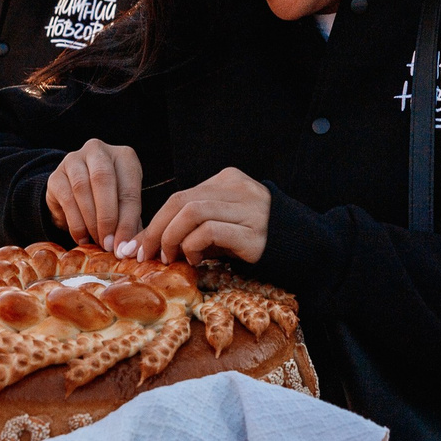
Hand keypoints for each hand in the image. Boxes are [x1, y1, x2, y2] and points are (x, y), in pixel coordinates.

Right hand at [47, 140, 145, 250]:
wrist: (77, 192)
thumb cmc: (111, 199)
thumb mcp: (125, 206)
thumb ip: (129, 223)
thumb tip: (128, 249)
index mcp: (124, 156)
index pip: (129, 188)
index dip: (128, 220)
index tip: (125, 246)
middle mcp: (98, 151)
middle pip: (103, 180)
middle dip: (107, 217)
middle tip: (108, 244)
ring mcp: (74, 160)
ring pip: (82, 188)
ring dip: (91, 221)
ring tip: (97, 242)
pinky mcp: (56, 175)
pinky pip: (66, 198)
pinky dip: (75, 223)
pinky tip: (82, 238)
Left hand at [138, 167, 271, 264]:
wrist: (301, 251)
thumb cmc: (251, 241)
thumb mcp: (218, 225)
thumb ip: (189, 227)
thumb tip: (144, 244)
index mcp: (229, 180)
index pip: (181, 196)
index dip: (155, 221)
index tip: (139, 246)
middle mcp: (239, 189)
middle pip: (181, 201)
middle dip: (156, 229)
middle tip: (146, 254)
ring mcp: (248, 209)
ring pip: (192, 212)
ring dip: (172, 238)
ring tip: (171, 258)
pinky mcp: (254, 233)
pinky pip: (210, 231)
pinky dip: (193, 246)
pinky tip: (194, 259)